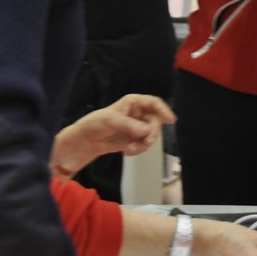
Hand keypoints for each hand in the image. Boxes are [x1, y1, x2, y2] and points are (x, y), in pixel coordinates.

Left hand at [52, 94, 175, 176]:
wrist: (85, 141)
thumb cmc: (94, 124)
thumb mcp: (110, 121)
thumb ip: (129, 125)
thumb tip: (147, 132)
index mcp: (133, 103)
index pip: (153, 103)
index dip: (163, 110)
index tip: (170, 120)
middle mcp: (138, 113)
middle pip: (155, 122)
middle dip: (152, 134)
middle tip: (146, 142)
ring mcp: (137, 127)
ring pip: (151, 135)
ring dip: (143, 145)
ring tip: (129, 151)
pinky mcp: (135, 139)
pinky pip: (144, 144)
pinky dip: (139, 149)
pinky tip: (127, 152)